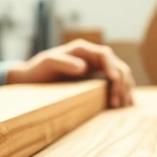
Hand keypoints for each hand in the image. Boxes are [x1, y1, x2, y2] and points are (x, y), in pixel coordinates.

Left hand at [6, 40, 135, 107]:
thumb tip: (83, 67)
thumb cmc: (38, 69)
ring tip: (121, 106)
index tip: (114, 79)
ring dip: (125, 89)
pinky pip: (115, 85)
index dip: (112, 66)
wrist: (32, 78)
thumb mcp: (47, 63)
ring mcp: (96, 69)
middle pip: (117, 66)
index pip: (105, 54)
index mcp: (83, 49)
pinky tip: (123, 106)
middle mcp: (93, 58)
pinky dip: (122, 93)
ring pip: (120, 76)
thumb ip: (63, 63)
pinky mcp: (97, 80)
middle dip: (121, 82)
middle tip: (116, 102)